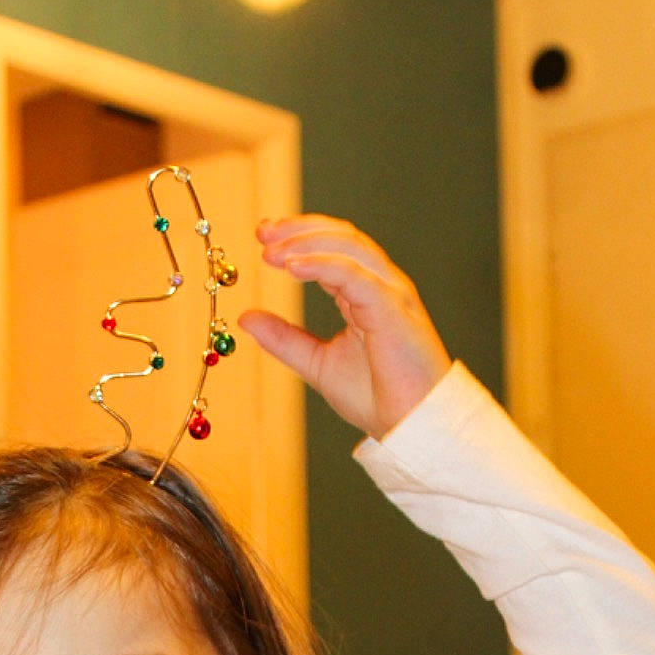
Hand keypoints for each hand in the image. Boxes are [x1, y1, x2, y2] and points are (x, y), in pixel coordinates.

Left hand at [241, 217, 449, 440]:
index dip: (298, 236)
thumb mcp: (316, 363)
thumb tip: (246, 318)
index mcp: (365, 294)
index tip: (263, 236)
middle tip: (263, 232)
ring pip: (349, 247)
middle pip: (342, 237)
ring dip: (306, 243)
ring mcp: (390, 293)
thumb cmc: (377, 397)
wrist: (408, 425)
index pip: (333, 248)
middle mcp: (380, 286)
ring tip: (271, 252)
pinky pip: (355, 275)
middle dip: (299, 229)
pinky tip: (293, 267)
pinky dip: (322, 265)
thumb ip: (284, 339)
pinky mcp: (392, 308)